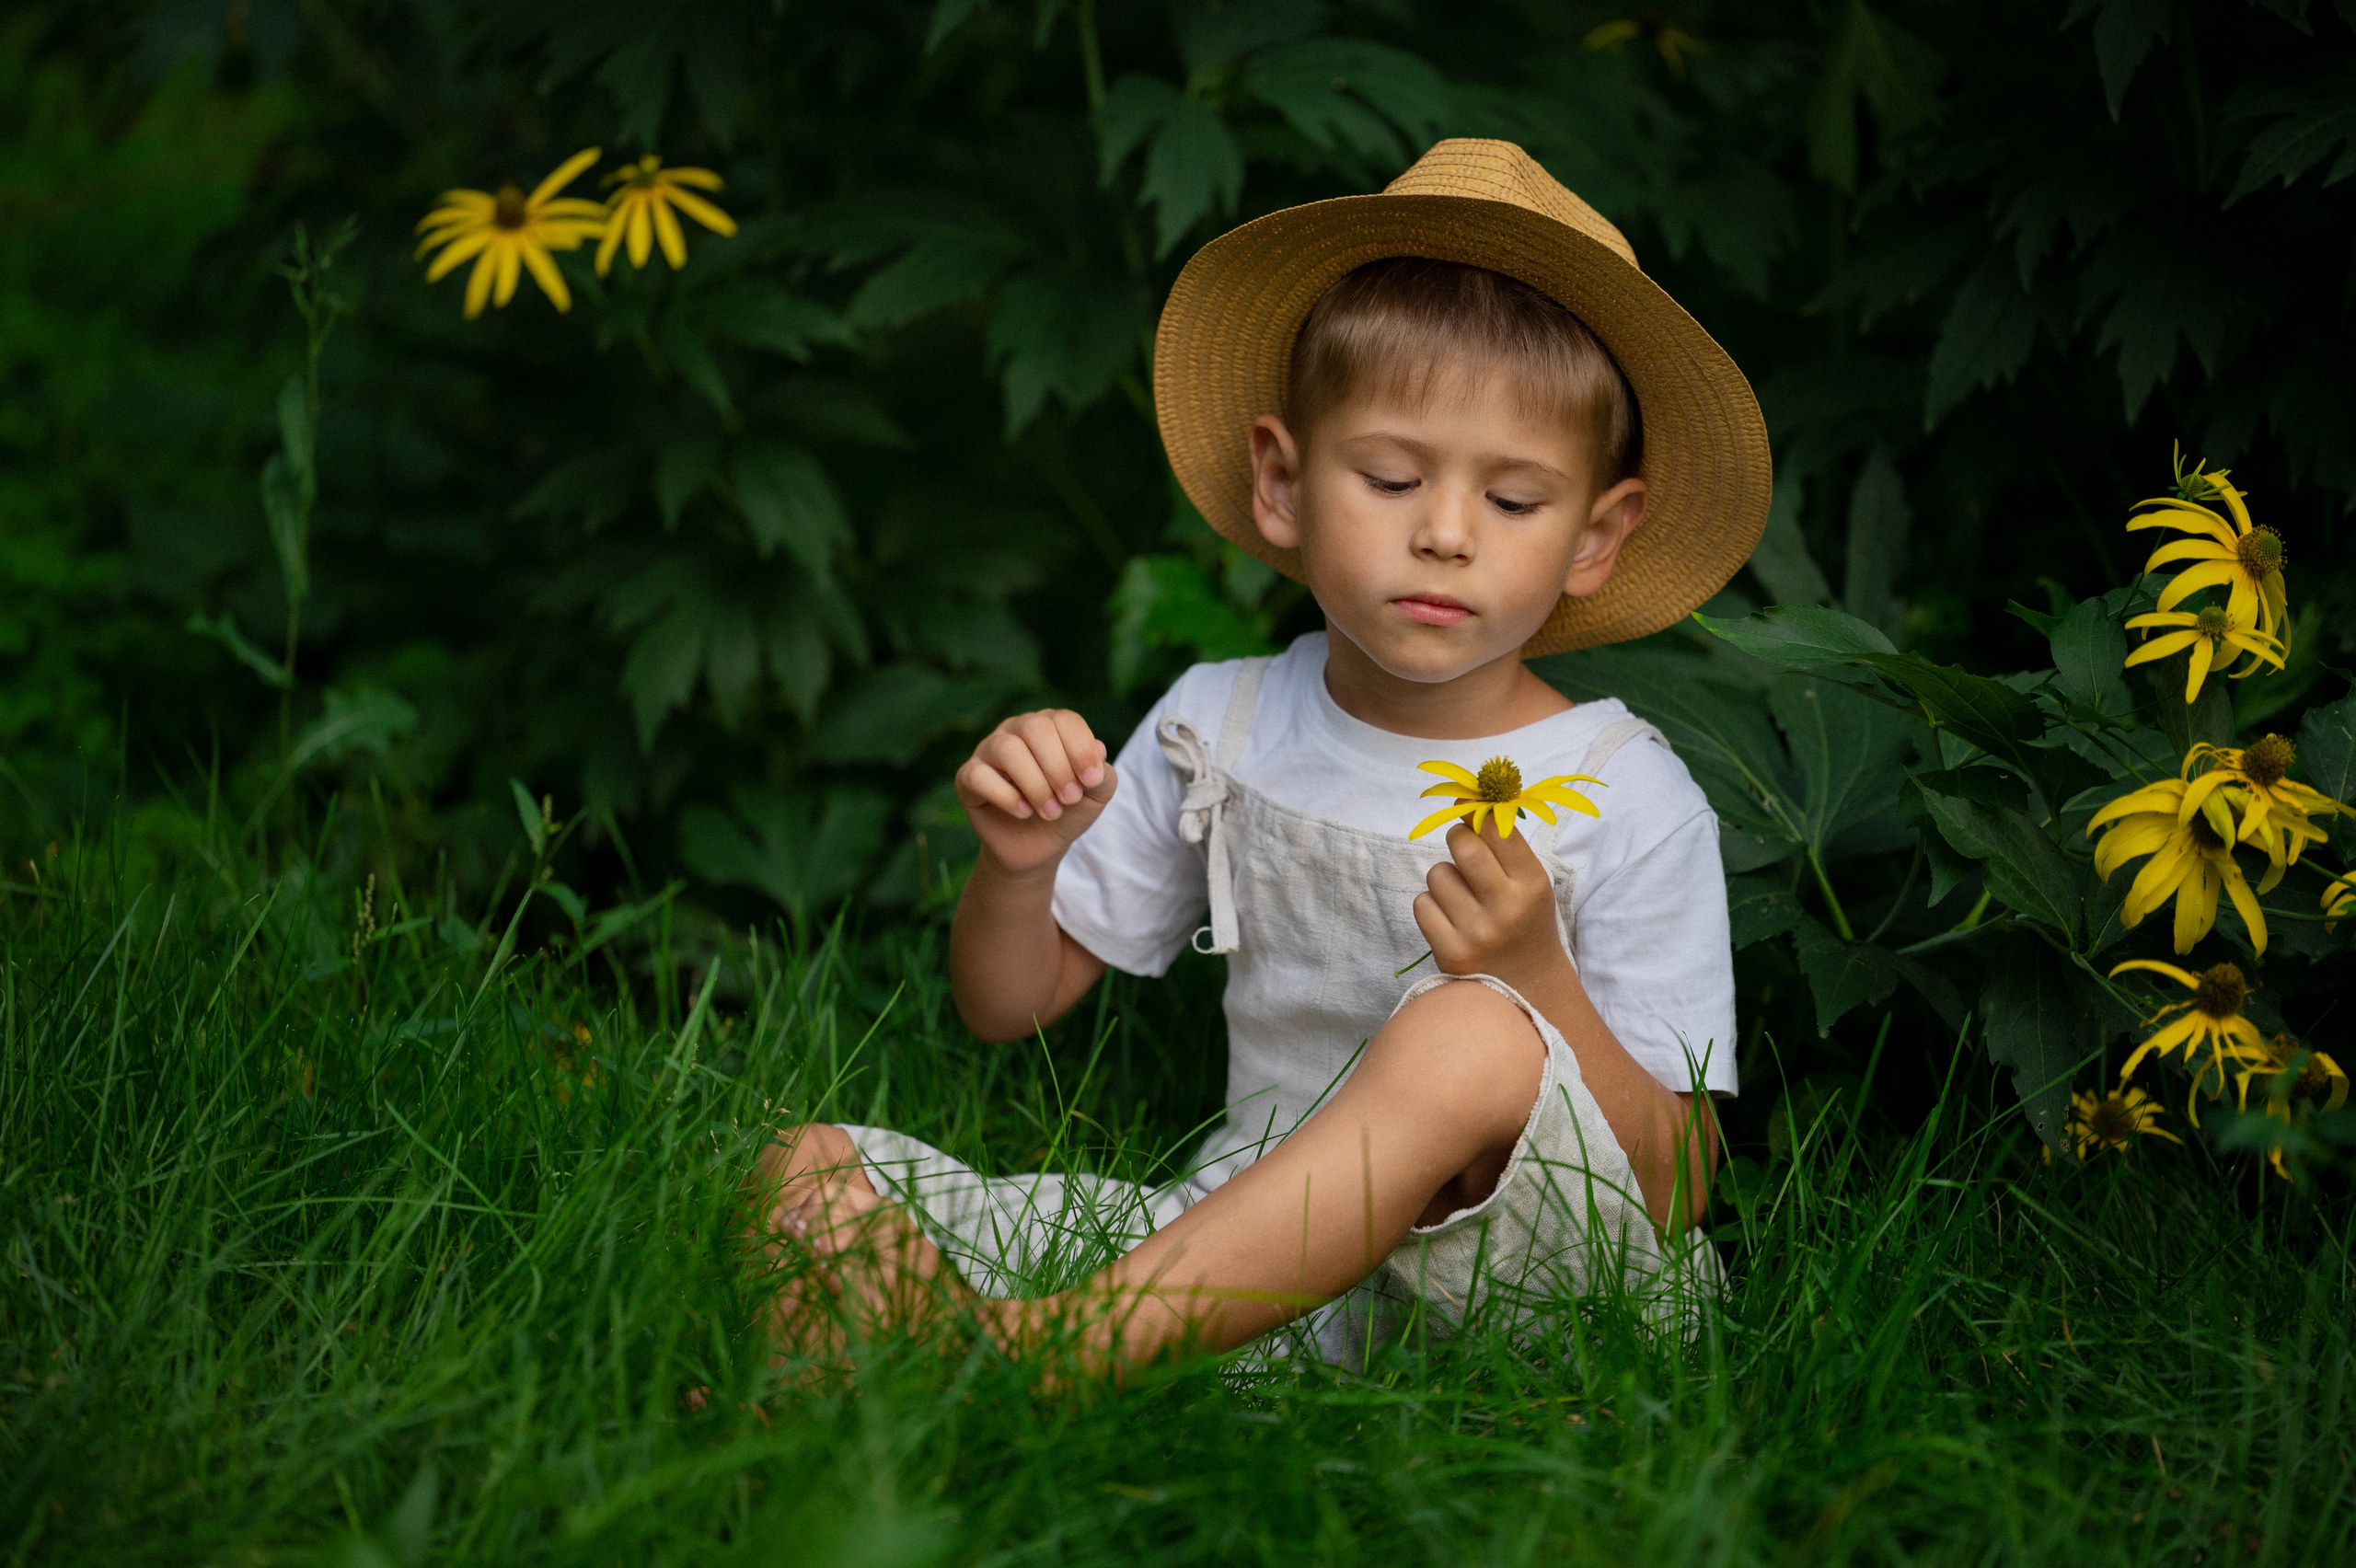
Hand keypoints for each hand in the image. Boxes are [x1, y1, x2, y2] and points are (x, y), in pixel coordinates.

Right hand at [955, 709, 1116, 875]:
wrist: (1038, 847)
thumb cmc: (1068, 811)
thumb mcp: (1095, 796)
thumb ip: (1103, 775)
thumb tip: (1099, 750)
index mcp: (1050, 726)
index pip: (1064, 720)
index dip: (1081, 749)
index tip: (1091, 782)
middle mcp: (1016, 730)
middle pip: (1034, 728)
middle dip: (1058, 767)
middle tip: (1070, 799)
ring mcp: (988, 750)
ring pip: (1007, 750)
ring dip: (1035, 785)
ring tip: (1050, 812)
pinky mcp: (967, 777)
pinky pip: (979, 775)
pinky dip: (1006, 796)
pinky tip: (1023, 812)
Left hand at [1412, 819, 1571, 996]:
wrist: (1527, 989)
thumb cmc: (1524, 923)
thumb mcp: (1530, 883)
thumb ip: (1503, 844)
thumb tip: (1464, 798)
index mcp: (1533, 885)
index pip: (1497, 829)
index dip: (1477, 812)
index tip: (1469, 808)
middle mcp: (1506, 908)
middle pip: (1463, 845)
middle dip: (1457, 839)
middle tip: (1463, 849)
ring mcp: (1477, 933)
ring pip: (1437, 874)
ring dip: (1445, 879)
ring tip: (1464, 898)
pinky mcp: (1451, 953)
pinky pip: (1422, 904)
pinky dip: (1432, 906)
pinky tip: (1451, 920)